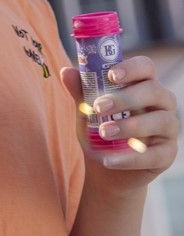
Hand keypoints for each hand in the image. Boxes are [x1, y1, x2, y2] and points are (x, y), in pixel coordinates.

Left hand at [59, 57, 179, 194]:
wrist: (105, 168)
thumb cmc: (98, 129)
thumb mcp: (87, 109)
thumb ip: (81, 91)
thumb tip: (66, 71)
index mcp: (142, 84)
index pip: (146, 66)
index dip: (132, 68)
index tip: (111, 75)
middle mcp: (161, 103)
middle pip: (154, 91)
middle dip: (125, 98)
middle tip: (99, 107)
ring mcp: (168, 129)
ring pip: (160, 121)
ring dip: (129, 126)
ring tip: (103, 132)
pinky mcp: (168, 154)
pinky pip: (155, 155)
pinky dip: (131, 158)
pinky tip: (109, 161)